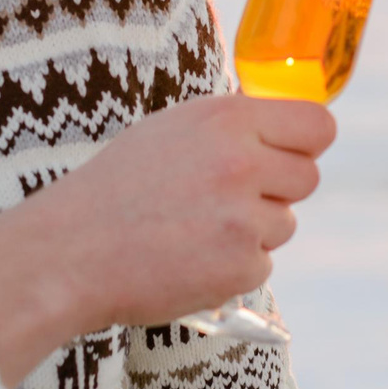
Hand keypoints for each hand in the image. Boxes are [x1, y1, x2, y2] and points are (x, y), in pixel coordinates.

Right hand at [0, 93, 334, 384]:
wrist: (69, 253)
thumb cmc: (115, 188)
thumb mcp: (171, 130)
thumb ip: (229, 127)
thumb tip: (280, 130)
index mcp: (227, 119)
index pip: (318, 126)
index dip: (306, 144)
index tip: (291, 155)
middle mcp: (242, 164)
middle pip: (308, 178)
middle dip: (277, 191)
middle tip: (228, 201)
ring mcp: (243, 219)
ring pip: (285, 224)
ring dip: (253, 231)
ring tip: (195, 231)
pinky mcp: (240, 267)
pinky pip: (262, 265)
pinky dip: (232, 268)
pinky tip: (190, 260)